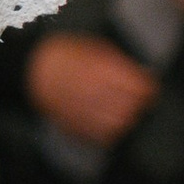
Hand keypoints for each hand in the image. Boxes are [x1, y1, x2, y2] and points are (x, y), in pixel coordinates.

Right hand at [27, 33, 159, 146]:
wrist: (33, 70)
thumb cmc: (66, 54)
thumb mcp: (95, 47)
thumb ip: (120, 62)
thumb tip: (143, 75)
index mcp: (103, 70)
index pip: (140, 87)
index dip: (149, 88)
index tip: (149, 88)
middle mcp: (96, 92)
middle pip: (133, 107)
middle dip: (140, 104)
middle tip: (139, 100)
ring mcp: (85, 111)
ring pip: (120, 124)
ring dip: (127, 119)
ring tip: (126, 111)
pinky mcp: (76, 125)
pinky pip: (102, 137)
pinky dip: (112, 132)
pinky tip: (110, 123)